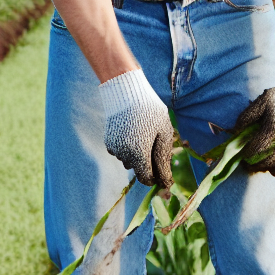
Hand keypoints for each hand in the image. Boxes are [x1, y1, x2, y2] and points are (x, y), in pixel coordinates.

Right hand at [99, 69, 173, 188]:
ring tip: (144, 134)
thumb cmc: (150, 112)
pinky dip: (128, 147)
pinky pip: (121, 151)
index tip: (162, 172)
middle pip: (138, 169)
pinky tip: (133, 131)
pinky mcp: (109, 142)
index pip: (146, 178)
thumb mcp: (164, 133)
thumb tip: (166, 181)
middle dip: (147, 163)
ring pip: (129, 160)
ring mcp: (114, 149)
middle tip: (155, 144)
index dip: (156, 177)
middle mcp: (124, 155)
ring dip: (137, 154)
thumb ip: (164, 159)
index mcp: (139, 155)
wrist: (126, 92)